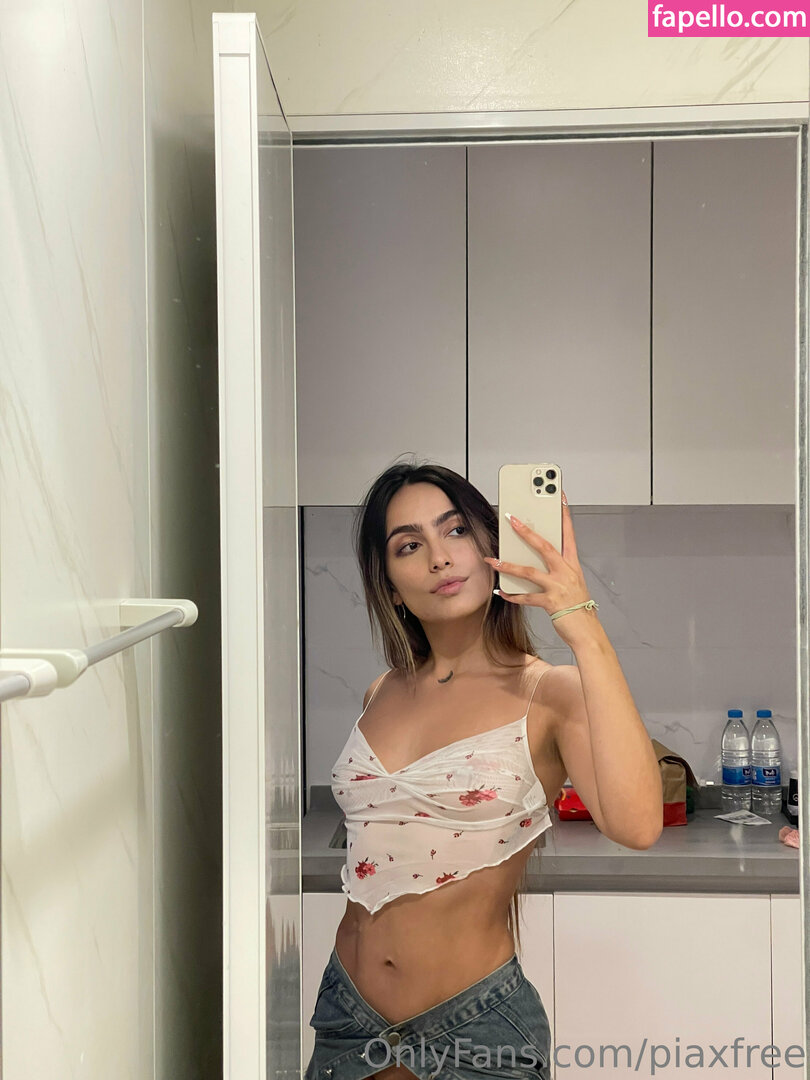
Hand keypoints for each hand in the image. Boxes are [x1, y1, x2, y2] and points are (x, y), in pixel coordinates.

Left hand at [483, 490, 597, 644]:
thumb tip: (537, 559)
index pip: (568, 534)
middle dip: (527, 532)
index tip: (559, 497)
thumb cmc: (578, 606)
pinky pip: (526, 597)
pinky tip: (500, 592)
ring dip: (508, 566)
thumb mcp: (572, 582)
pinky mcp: (551, 602)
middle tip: (512, 519)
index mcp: (572, 564)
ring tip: (492, 560)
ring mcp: (559, 587)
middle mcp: (566, 572)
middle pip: (545, 546)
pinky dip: (512, 595)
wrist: (587, 631)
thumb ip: (558, 568)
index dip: (564, 514)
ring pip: (529, 571)